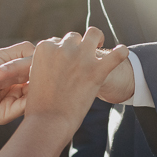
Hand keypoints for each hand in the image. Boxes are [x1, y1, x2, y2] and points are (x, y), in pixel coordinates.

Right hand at [0, 31, 135, 104]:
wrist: (48, 123)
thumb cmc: (39, 105)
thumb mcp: (34, 77)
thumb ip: (44, 64)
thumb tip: (52, 60)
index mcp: (44, 48)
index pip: (56, 41)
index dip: (61, 51)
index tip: (63, 61)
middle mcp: (63, 48)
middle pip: (73, 37)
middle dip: (77, 46)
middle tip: (80, 59)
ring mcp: (81, 58)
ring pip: (93, 34)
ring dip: (96, 39)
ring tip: (99, 46)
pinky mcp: (97, 71)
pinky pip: (116, 55)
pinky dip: (121, 53)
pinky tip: (122, 52)